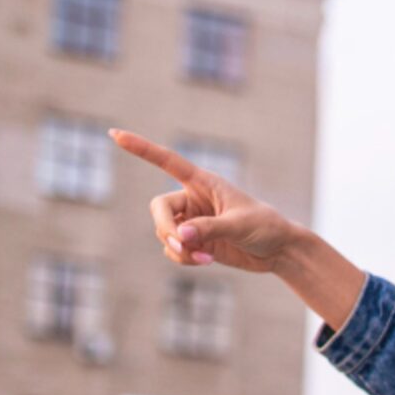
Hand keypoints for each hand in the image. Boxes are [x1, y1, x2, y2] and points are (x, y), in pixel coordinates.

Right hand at [110, 129, 298, 272]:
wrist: (279, 251)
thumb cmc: (265, 227)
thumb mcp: (240, 225)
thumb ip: (210, 228)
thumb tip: (181, 236)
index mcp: (203, 182)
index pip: (166, 161)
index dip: (141, 148)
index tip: (114, 134)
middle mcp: (193, 199)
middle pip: (158, 209)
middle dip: (166, 229)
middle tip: (184, 245)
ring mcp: (192, 222)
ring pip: (164, 233)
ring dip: (179, 248)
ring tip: (205, 257)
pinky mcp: (196, 242)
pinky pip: (174, 250)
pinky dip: (183, 258)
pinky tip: (205, 261)